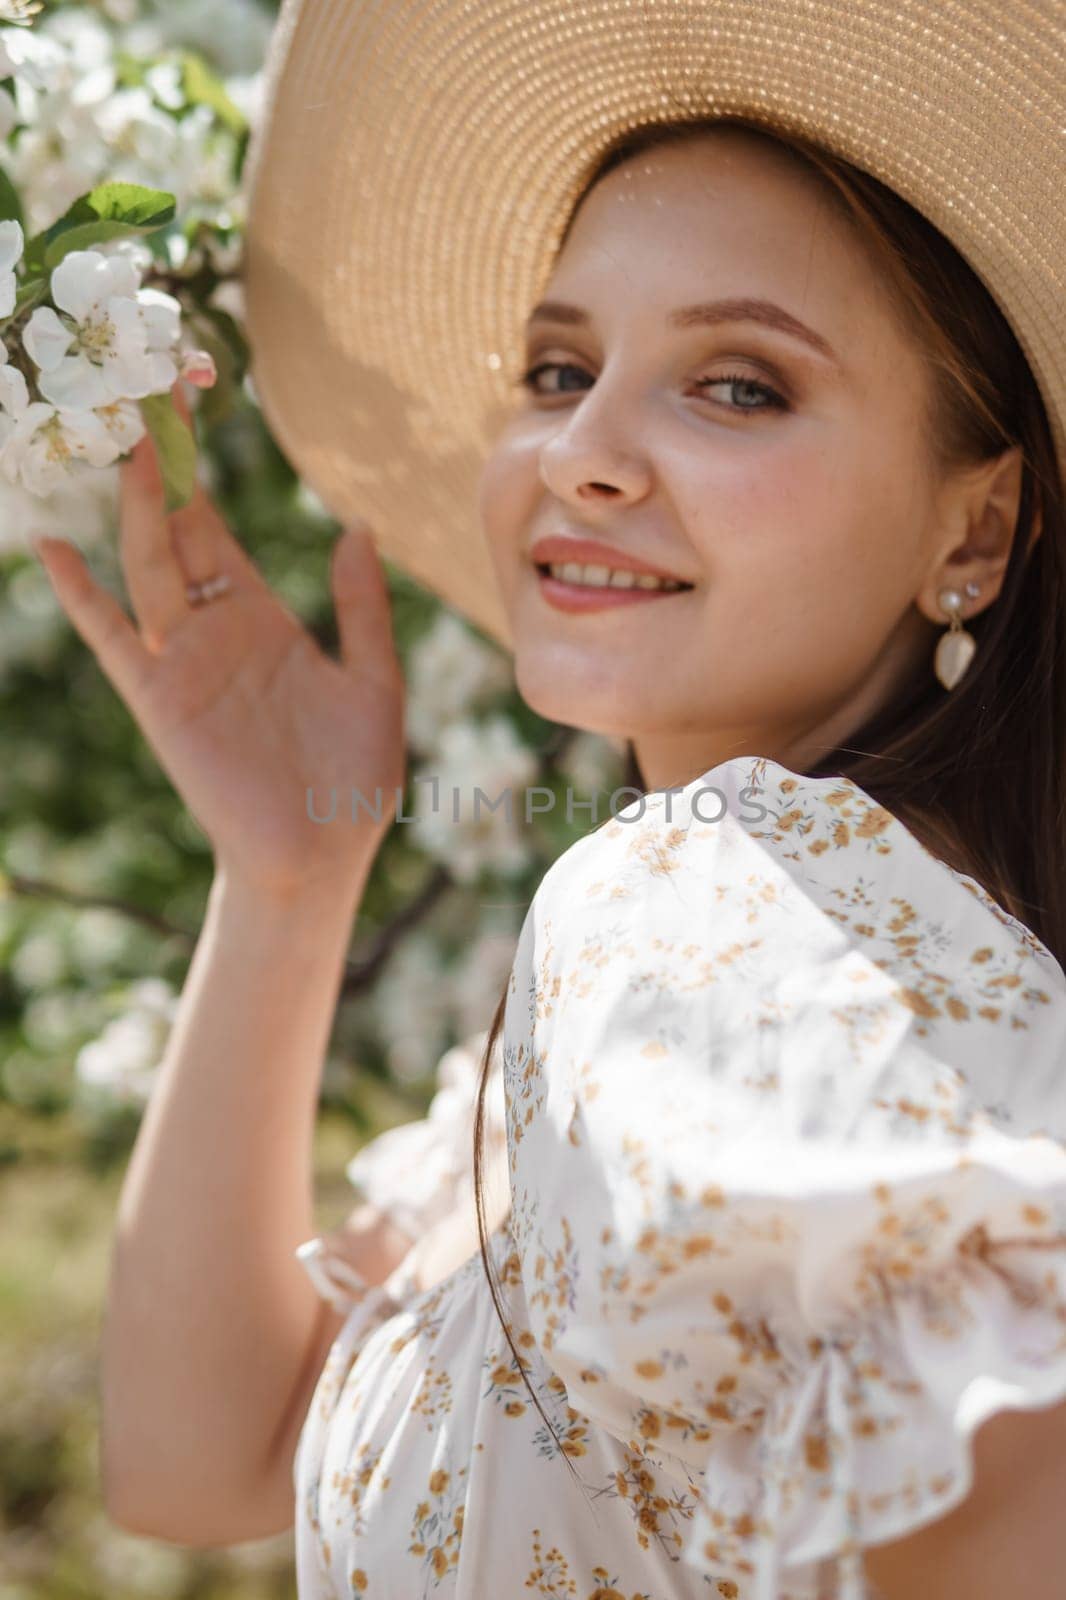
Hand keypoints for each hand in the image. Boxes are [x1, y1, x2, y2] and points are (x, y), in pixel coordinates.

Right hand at [34, 383, 406, 900]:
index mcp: (262, 618)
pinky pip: (114, 639)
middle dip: (164, 460)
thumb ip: (361, 609)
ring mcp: (183, 660)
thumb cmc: (353, 782)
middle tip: (147, 382)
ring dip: (140, 505)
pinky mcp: (162, 700)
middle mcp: (214, 629)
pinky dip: (84, 596)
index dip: (203, 461)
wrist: (324, 858)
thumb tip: (355, 529)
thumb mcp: (374, 682)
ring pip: (149, 565)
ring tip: (131, 437)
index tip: (191, 391)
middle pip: (176, 528)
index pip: (219, 524)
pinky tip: (56, 548)